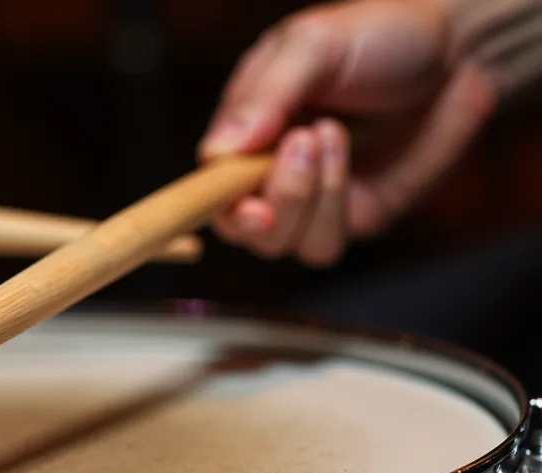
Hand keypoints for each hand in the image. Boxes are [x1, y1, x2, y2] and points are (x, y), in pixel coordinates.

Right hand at [199, 0, 495, 266]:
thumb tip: (215, 152)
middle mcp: (269, 172)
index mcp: (245, 131)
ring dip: (299, 200)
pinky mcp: (352, 217)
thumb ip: (263, 97)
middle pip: (236, 227)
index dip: (211, 197)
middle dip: (258, 206)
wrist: (458, 49)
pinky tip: (343, 155)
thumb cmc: (379, 34)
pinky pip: (321, 243)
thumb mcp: (312, 45)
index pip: (208, 184)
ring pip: (277, 244)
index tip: (232, 188)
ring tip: (326, 135)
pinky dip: (329, 207)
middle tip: (290, 153)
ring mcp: (311, 200)